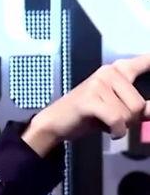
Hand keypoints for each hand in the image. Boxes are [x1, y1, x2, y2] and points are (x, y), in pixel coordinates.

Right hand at [22, 55, 149, 156]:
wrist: (54, 123)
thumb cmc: (85, 116)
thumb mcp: (116, 109)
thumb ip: (138, 107)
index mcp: (117, 70)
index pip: (145, 62)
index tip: (147, 96)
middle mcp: (109, 71)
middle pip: (139, 103)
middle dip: (130, 120)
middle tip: (113, 121)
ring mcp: (98, 83)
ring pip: (129, 113)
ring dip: (121, 126)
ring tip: (105, 124)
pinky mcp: (90, 99)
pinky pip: (116, 119)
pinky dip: (116, 131)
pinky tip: (109, 132)